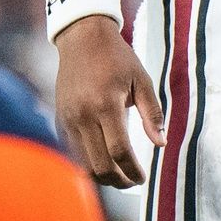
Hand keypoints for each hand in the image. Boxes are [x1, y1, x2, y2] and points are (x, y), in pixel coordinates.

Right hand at [54, 14, 163, 187]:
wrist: (82, 39)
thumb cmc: (116, 57)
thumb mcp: (141, 79)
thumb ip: (152, 113)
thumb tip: (161, 143)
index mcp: (106, 104)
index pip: (119, 151)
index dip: (132, 170)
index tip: (142, 178)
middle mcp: (83, 115)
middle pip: (100, 165)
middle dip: (119, 181)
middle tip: (133, 182)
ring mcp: (68, 119)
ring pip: (83, 164)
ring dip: (103, 177)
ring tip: (119, 176)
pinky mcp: (59, 120)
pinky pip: (73, 153)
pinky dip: (88, 164)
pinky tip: (103, 162)